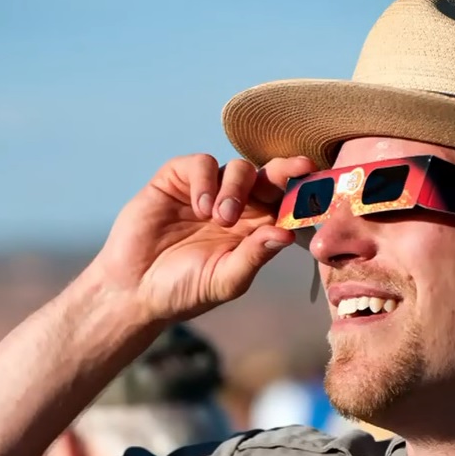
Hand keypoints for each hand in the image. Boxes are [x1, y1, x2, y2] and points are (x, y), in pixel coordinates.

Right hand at [91, 154, 315, 321]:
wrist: (134, 289)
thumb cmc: (184, 291)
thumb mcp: (225, 280)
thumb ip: (255, 256)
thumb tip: (288, 233)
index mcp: (256, 230)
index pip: (287, 204)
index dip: (305, 193)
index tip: (321, 185)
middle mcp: (237, 206)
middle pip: (270, 177)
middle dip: (287, 170)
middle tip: (299, 170)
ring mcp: (207, 191)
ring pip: (239, 168)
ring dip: (237, 187)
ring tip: (221, 218)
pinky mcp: (177, 180)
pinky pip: (202, 164)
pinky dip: (206, 181)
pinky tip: (200, 209)